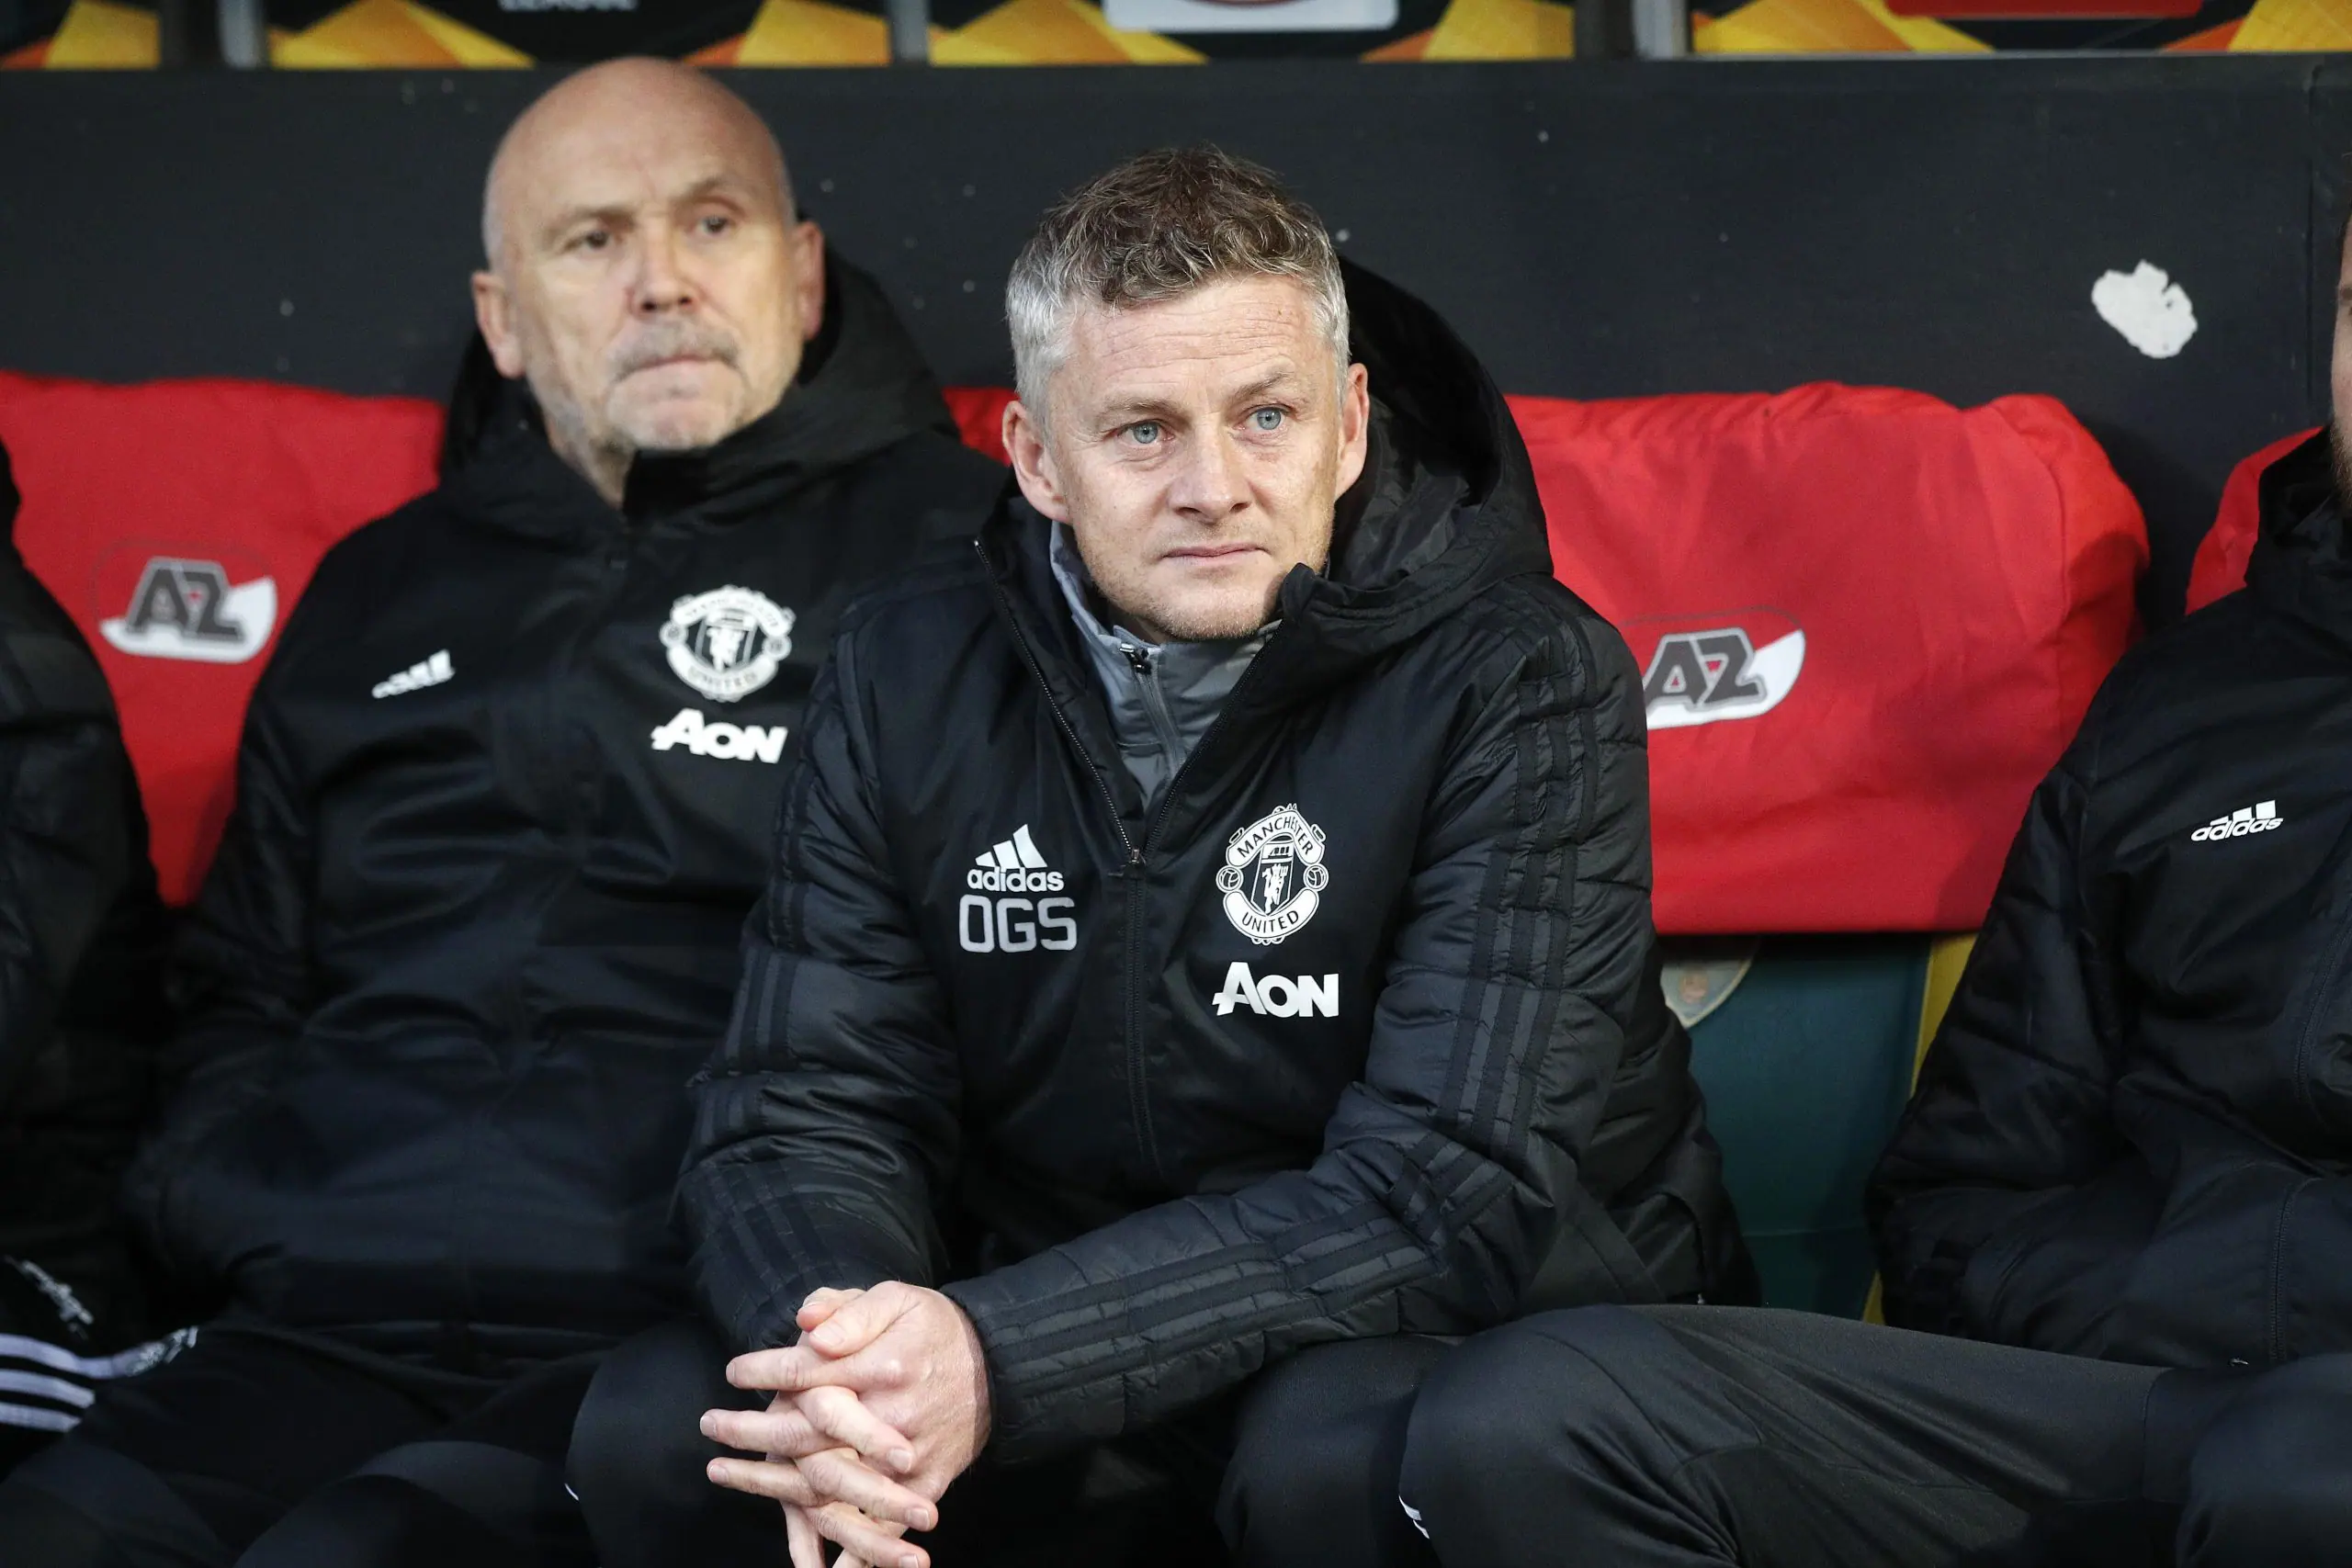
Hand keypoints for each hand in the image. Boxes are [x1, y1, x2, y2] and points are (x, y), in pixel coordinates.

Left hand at [706, 1283, 991, 1566]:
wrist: (1000, 1369)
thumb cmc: (936, 1329)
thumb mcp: (897, 1299)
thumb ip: (850, 1309)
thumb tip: (807, 1323)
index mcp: (885, 1365)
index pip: (811, 1371)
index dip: (767, 1370)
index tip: (733, 1370)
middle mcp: (893, 1416)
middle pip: (810, 1433)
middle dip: (753, 1430)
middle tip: (710, 1425)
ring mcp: (908, 1459)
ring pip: (832, 1485)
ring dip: (772, 1484)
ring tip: (723, 1472)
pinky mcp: (925, 1488)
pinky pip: (880, 1528)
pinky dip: (847, 1549)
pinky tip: (810, 1564)